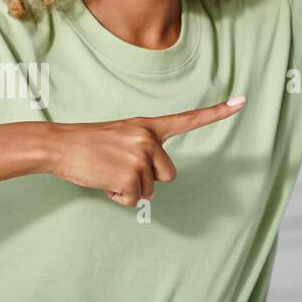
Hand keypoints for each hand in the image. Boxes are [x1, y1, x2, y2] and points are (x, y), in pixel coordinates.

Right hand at [46, 97, 245, 205]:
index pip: (188, 119)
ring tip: (106, 171)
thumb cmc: (87, 144)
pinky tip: (103, 180)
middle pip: (167, 175)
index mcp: (147, 126)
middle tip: (119, 168)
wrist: (59, 145)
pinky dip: (118, 197)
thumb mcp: (120, 138)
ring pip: (149, 190)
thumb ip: (141, 150)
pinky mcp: (130, 176)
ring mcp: (140, 157)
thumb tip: (149, 182)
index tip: (242, 102)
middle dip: (147, 180)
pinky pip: (134, 199)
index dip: (217, 113)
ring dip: (128, 189)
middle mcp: (148, 139)